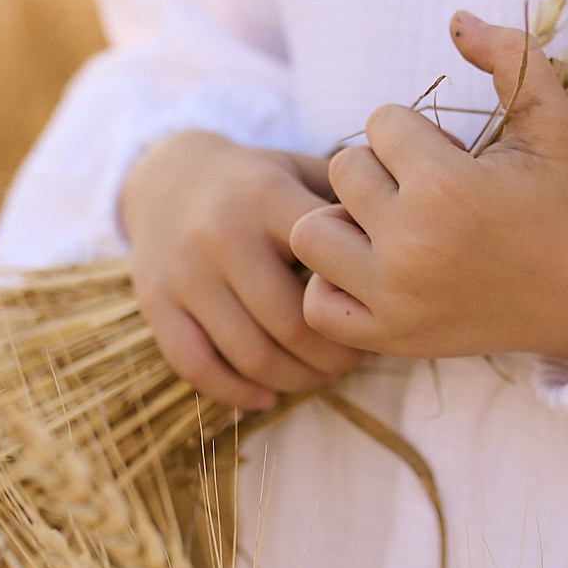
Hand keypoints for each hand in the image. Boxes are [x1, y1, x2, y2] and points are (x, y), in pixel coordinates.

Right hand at [122, 130, 368, 409]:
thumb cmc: (257, 183)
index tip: (383, 316)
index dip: (363, 304)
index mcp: (266, 196)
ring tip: (322, 377)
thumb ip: (348, 202)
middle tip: (356, 363)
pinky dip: (235, 392)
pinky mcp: (155, 303)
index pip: (327, 265)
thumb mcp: (300, 171)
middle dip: (334, 357)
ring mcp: (184, 273)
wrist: (168, 176)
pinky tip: (267, 396)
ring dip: (296, 380)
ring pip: (249, 354)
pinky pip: (196, 366)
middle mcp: (221, 234)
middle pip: (291, 324)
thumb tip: (411, 244)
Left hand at [291, 11, 567, 363]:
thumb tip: (455, 17)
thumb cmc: (564, 202)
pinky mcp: (389, 336)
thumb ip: (511, 54)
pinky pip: (316, 301)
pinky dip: (335, 284)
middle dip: (383, 170)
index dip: (416, 132)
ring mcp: (394, 296)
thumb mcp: (551, 121)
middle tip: (426, 193)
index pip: (380, 122)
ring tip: (389, 226)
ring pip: (311, 231)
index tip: (452, 157)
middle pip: (343, 168)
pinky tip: (373, 270)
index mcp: (445, 185)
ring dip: (346, 221)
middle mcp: (411, 243)